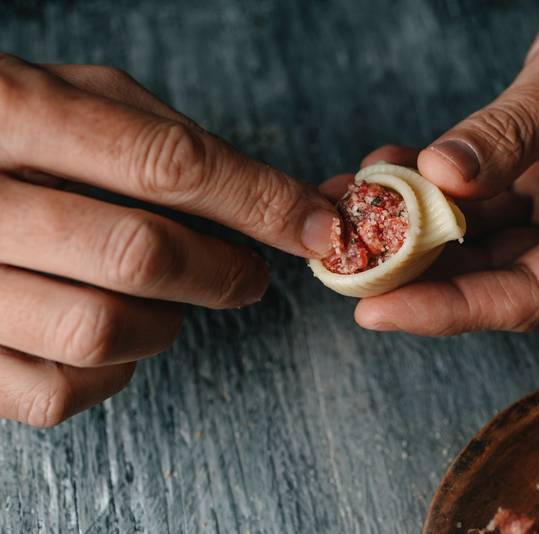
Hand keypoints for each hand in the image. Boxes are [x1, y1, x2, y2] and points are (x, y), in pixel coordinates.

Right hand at [0, 54, 336, 425]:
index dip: (259, 202)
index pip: (168, 164)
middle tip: (250, 275)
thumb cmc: (10, 130)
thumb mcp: (76, 97)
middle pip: (139, 254)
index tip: (316, 228)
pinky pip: (57, 392)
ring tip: (172, 302)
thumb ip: (168, 139)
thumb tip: (281, 198)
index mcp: (16, 112)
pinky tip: (114, 336)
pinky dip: (113, 372)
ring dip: (168, 325)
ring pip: (101, 331)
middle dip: (224, 273)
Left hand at [336, 0, 538, 334]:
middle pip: (497, 282)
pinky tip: (384, 174)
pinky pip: (474, 208)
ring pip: (476, 249)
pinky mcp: (538, 194)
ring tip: (351, 210)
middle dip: (417, 274)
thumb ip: (511, 131)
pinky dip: (428, 195)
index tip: (375, 309)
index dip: (450, 308)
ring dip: (412, 232)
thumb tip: (439, 177)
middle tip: (345, 263)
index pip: (531, 295)